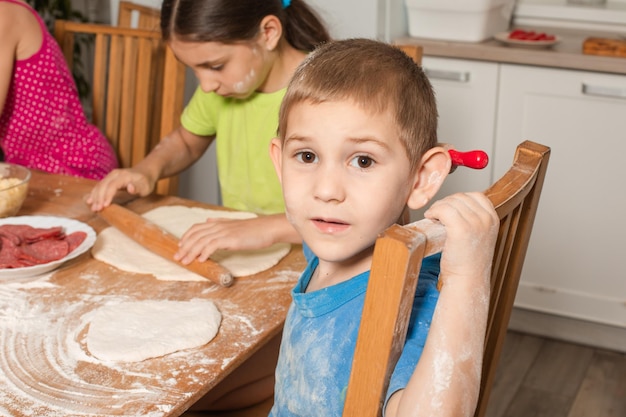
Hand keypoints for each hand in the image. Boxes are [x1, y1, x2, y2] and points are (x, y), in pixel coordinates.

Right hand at [85, 168, 155, 210]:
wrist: (145, 172)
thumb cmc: (146, 182)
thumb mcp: (145, 187)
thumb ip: (137, 188)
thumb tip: (130, 187)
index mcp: (124, 176)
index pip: (113, 185)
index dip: (108, 195)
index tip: (105, 205)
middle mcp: (115, 174)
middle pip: (104, 185)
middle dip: (99, 198)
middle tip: (97, 209)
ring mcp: (111, 176)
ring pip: (100, 185)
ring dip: (95, 197)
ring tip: (93, 208)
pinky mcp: (109, 179)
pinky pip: (100, 186)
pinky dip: (94, 193)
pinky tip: (90, 201)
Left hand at [173, 215, 288, 264]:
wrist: (267, 229)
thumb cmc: (253, 229)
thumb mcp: (234, 224)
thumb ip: (220, 222)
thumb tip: (208, 221)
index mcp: (218, 223)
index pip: (196, 228)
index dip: (186, 237)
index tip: (180, 247)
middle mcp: (218, 226)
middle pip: (196, 236)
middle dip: (185, 247)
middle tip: (178, 258)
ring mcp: (224, 232)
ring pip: (201, 241)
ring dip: (191, 252)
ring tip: (186, 261)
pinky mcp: (230, 239)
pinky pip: (212, 245)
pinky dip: (204, 253)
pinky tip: (201, 260)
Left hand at [424, 192, 497, 286]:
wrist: (467, 280)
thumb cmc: (468, 261)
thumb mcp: (478, 235)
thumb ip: (473, 219)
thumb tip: (454, 203)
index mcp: (493, 218)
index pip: (475, 196)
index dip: (458, 200)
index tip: (449, 210)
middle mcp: (486, 218)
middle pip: (460, 197)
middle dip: (446, 203)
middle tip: (437, 215)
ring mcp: (475, 223)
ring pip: (450, 202)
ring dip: (438, 207)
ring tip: (434, 218)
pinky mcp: (461, 229)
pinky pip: (443, 209)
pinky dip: (433, 211)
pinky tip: (430, 218)